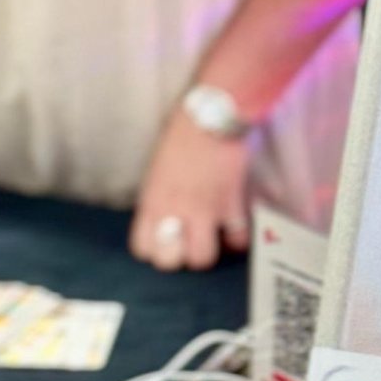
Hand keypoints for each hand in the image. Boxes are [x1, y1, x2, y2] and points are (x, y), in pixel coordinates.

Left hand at [130, 108, 250, 271]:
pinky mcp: (231, 205)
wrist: (211, 117)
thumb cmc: (181, 137)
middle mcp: (174, 210)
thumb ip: (158, 198)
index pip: (142, 248)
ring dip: (208, 250)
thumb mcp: (157, 169)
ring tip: (212, 238)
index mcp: (152, 200)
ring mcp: (204, 210)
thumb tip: (163, 219)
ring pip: (202, 259)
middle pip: (169, 262)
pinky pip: (238, 239)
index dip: (154, 249)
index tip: (163, 241)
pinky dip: (239, 239)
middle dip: (178, 257)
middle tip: (187, 242)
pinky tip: (235, 228)